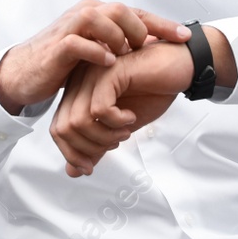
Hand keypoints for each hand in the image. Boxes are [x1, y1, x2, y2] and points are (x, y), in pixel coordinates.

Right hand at [0, 0, 190, 115]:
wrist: (24, 74)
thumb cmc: (62, 64)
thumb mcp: (95, 52)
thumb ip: (118, 46)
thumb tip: (151, 52)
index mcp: (96, 15)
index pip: (134, 13)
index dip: (161, 24)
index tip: (185, 37)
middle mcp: (83, 16)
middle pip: (119, 8)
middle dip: (141, 27)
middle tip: (149, 48)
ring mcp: (68, 29)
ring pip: (99, 18)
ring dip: (118, 35)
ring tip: (128, 53)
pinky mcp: (57, 47)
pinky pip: (78, 42)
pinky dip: (96, 50)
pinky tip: (110, 62)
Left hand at [51, 41, 194, 176]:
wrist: (179, 67)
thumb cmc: (152, 90)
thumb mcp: (119, 127)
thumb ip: (95, 145)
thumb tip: (73, 171)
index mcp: (78, 91)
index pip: (58, 128)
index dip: (71, 152)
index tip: (90, 165)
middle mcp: (80, 81)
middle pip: (63, 127)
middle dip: (89, 148)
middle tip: (113, 145)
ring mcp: (92, 74)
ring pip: (79, 121)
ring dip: (104, 136)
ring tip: (124, 131)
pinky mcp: (109, 72)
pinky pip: (99, 109)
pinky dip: (116, 122)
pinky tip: (130, 116)